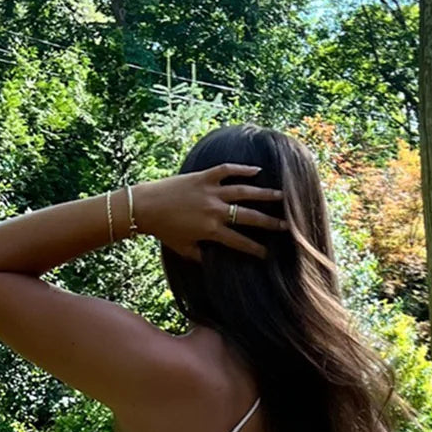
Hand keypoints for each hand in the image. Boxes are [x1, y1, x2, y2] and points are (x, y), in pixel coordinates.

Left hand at [133, 165, 286, 262]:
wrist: (144, 206)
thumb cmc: (163, 230)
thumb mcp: (184, 249)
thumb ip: (202, 255)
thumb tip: (216, 263)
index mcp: (210, 230)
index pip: (239, 242)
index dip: (255, 249)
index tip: (268, 254)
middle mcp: (214, 210)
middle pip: (248, 217)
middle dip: (269, 222)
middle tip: (287, 225)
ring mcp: (210, 191)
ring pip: (243, 191)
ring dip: (264, 194)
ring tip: (282, 195)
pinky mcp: (203, 176)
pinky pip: (227, 171)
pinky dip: (242, 169)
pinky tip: (257, 170)